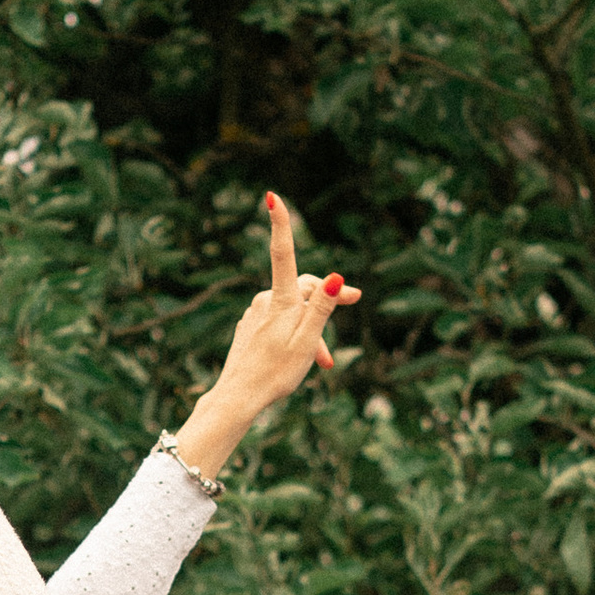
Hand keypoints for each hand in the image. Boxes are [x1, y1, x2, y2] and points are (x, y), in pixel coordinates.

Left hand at [166, 192, 354, 481]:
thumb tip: (332, 277)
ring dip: (313, 325)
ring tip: (325, 361)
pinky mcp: (251, 326)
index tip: (272, 197)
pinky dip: (295, 333)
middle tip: (356, 300)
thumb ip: (320, 309)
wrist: (238, 397)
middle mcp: (264, 301)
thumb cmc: (275, 373)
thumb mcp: (307, 341)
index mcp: (280, 301)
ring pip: (292, 309)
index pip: (284, 255)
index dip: (281, 224)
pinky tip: (302, 357)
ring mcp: (255, 313)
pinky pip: (279, 322)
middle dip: (327, 296)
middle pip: (302, 287)